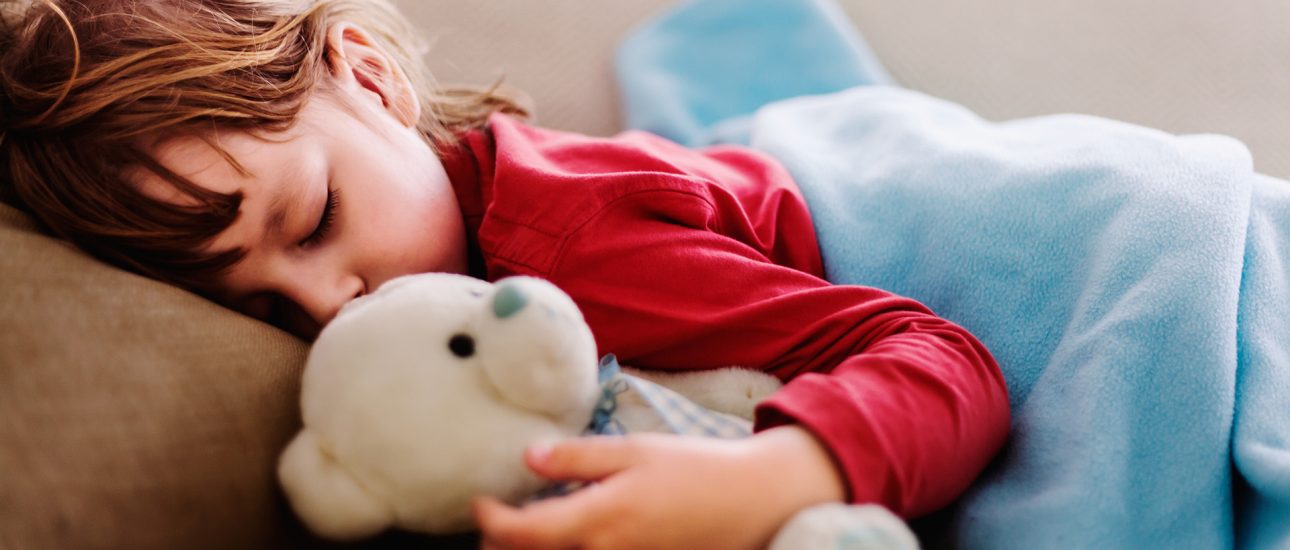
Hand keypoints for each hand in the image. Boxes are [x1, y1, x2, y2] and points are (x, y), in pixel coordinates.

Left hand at [473, 426, 844, 549]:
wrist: (754, 500)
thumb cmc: (696, 467)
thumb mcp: (634, 450)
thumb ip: (578, 457)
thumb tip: (528, 458)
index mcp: (601, 518)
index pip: (526, 534)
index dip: (492, 523)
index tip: (479, 504)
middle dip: (504, 549)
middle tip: (494, 527)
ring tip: (521, 538)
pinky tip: (569, 541)